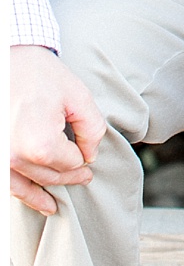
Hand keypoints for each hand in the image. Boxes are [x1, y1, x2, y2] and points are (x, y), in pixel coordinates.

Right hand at [11, 45, 104, 216]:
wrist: (8, 62)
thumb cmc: (42, 76)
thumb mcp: (78, 96)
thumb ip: (92, 128)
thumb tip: (91, 154)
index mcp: (41, 144)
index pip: (72, 162)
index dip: (84, 157)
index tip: (89, 152)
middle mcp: (16, 157)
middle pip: (52, 176)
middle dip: (71, 176)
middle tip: (86, 176)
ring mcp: (1, 160)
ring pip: (31, 185)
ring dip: (48, 192)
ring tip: (60, 202)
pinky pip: (10, 185)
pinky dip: (26, 196)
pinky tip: (40, 203)